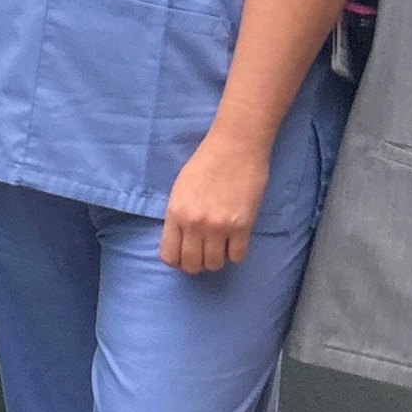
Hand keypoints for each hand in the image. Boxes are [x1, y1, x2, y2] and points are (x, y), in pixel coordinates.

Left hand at [160, 127, 272, 273]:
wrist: (235, 146)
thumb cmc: (206, 162)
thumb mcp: (180, 189)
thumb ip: (178, 216)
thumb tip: (181, 241)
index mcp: (175, 213)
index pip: (169, 256)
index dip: (177, 261)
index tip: (185, 257)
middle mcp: (194, 224)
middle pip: (192, 265)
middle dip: (197, 264)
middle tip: (204, 253)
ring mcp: (218, 227)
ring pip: (215, 264)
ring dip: (218, 258)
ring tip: (221, 245)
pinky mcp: (242, 226)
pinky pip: (237, 256)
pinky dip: (236, 252)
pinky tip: (236, 239)